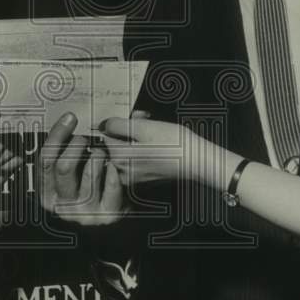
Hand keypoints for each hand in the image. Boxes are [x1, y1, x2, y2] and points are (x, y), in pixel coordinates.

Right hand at [38, 111, 126, 224]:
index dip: (58, 135)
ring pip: (89, 172)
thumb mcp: (71, 177)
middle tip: (87, 138)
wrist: (112, 225)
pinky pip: (111, 184)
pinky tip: (113, 167)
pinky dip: (113, 170)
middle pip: (64, 167)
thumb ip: (65, 153)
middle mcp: (62, 205)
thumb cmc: (90, 193)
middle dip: (77, 145)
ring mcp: (84, 213)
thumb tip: (69, 119)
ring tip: (102, 152)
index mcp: (48, 193)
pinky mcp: (106, 215)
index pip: (46, 159)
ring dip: (98, 155)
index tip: (70, 118)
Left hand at [100, 116, 230, 188]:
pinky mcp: (143, 180)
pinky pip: (135, 161)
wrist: (197, 161)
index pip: (105, 135)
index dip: (119, 122)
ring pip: (126, 151)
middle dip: (128, 130)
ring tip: (152, 132)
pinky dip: (142, 150)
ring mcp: (133, 178)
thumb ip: (118, 125)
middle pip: (115, 143)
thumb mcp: (144, 127)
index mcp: (120, 158)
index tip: (133, 119)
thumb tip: (102, 125)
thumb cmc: (174, 144)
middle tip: (145, 122)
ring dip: (135, 138)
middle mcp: (122, 172)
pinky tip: (155, 144)